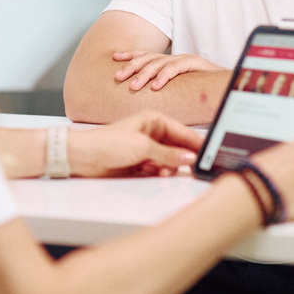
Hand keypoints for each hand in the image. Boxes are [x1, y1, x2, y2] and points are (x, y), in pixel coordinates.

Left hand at [69, 110, 201, 177]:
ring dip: (169, 166)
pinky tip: (157, 173)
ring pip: (169, 159)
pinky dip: (160, 171)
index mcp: (153, 120)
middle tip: (193, 168)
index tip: (208, 153)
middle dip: (182, 157)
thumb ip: (168, 153)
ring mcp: (146, 148)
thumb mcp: (142, 147)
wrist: (84, 157)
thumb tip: (189, 157)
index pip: (182, 131)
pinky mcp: (140, 162)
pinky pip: (159, 168)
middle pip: (177, 146)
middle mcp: (151, 133)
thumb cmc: (107, 142)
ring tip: (165, 171)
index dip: (195, 143)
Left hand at [112, 51, 220, 91]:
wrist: (229, 85)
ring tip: (133, 85)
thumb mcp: (178, 88)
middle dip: (131, 66)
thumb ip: (163, 87)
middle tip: (118, 76)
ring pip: (160, 63)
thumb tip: (144, 95)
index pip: (146, 54)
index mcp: (169, 61)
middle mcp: (175, 57)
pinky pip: (176, 69)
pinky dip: (164, 77)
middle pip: (149, 58)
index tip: (114, 57)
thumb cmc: (201, 90)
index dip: (130, 55)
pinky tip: (155, 86)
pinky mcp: (196, 63)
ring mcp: (185, 59)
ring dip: (144, 74)